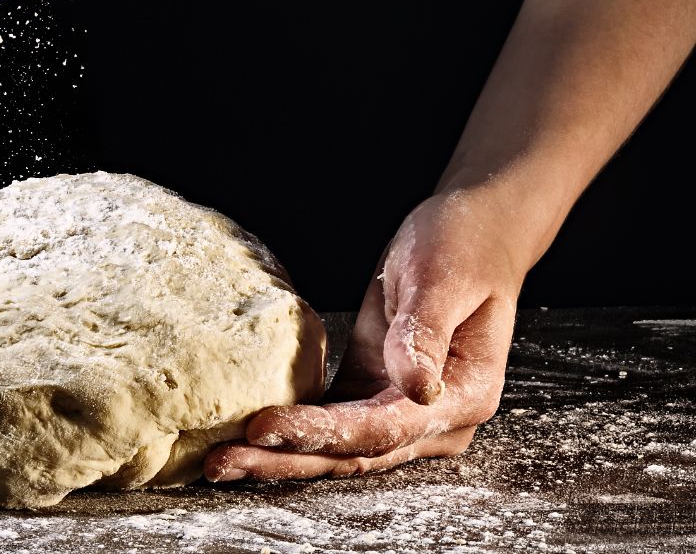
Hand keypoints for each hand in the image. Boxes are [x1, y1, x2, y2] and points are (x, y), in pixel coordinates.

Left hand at [205, 191, 522, 481]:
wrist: (475, 233)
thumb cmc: (463, 247)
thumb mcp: (441, 279)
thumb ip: (426, 334)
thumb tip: (415, 387)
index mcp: (462, 396)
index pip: (381, 429)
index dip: (321, 434)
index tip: (263, 427)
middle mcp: (435, 419)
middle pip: (353, 453)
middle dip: (286, 458)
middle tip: (222, 462)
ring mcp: (405, 411)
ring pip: (339, 447)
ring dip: (281, 454)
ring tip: (220, 460)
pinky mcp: (375, 392)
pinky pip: (332, 422)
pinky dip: (293, 431)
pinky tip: (248, 434)